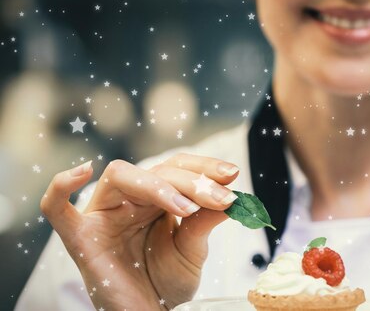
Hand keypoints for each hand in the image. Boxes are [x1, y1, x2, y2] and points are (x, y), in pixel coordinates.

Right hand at [40, 154, 239, 309]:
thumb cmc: (166, 282)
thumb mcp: (192, 248)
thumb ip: (205, 221)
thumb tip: (231, 196)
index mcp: (155, 198)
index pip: (176, 166)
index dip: (203, 167)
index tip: (232, 175)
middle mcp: (128, 201)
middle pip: (156, 169)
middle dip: (191, 181)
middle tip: (222, 198)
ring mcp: (102, 216)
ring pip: (121, 176)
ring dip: (158, 185)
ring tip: (187, 207)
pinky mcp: (80, 239)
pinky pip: (57, 209)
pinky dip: (61, 187)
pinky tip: (82, 172)